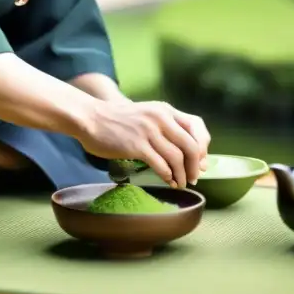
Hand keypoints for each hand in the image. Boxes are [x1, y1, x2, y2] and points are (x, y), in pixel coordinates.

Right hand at [78, 100, 210, 187]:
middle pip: (191, 145)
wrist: (90, 118)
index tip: (202, 161)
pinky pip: (160, 164)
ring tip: (180, 183)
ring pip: (177, 158)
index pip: (196, 125)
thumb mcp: (145, 114)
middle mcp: (160, 118)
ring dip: (182, 174)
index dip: (204, 146)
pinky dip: (168, 176)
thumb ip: (163, 126)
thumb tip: (184, 150)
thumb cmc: (116, 120)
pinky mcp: (136, 145)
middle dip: (195, 166)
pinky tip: (168, 181)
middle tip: (194, 178)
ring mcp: (148, 131)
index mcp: (164, 110)